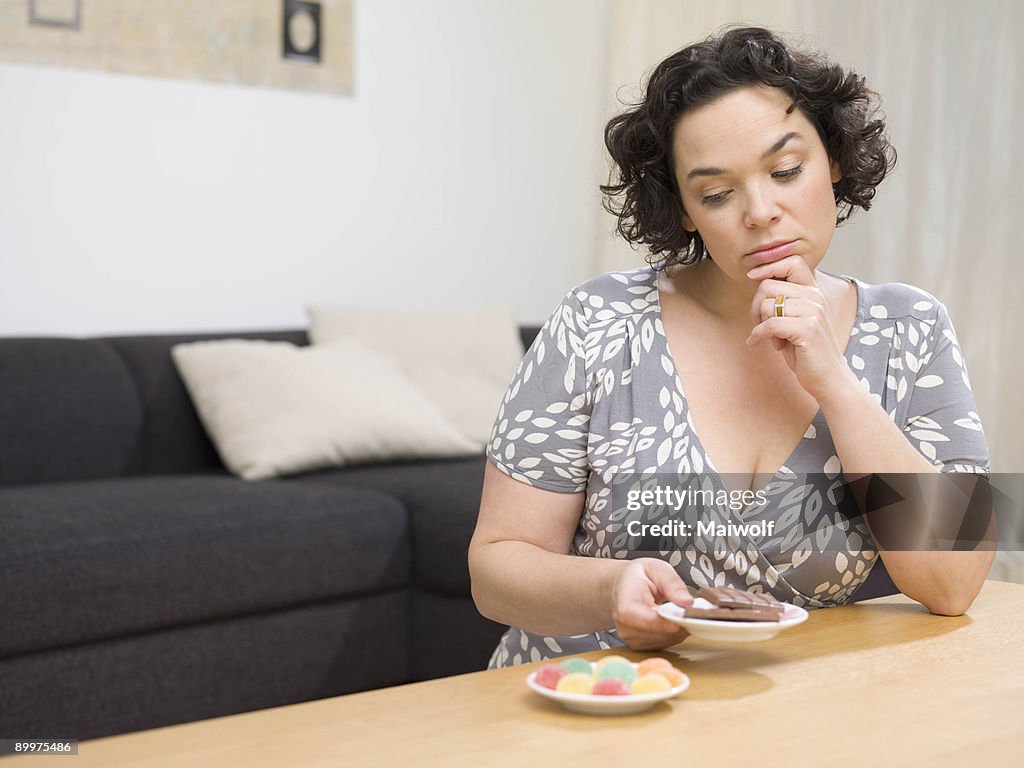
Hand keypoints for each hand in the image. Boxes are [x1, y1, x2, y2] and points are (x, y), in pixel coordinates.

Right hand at [610, 558, 691, 650]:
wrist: (620, 585)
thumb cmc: (637, 576)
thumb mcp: (656, 568)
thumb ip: (672, 583)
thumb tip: (687, 602)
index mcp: (625, 605)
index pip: (649, 621)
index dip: (671, 621)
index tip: (688, 615)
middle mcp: (625, 626)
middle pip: (662, 633)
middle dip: (680, 622)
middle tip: (688, 607)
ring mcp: (631, 638)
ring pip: (667, 640)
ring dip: (679, 628)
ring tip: (676, 609)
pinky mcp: (640, 645)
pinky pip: (666, 643)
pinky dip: (673, 633)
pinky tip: (670, 618)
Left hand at [745, 255, 851, 400]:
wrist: (828, 377)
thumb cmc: (806, 350)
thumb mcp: (795, 319)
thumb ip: (783, 300)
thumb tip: (758, 280)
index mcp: (813, 292)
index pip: (793, 262)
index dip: (769, 266)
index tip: (752, 276)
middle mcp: (815, 298)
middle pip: (768, 286)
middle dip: (755, 307)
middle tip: (761, 325)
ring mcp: (813, 312)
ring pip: (767, 305)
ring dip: (760, 324)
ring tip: (771, 338)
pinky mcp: (807, 329)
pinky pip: (770, 324)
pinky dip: (758, 334)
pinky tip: (757, 342)